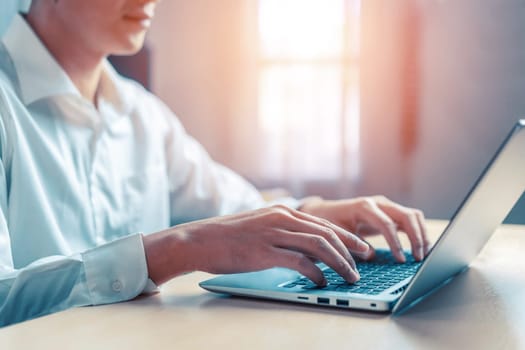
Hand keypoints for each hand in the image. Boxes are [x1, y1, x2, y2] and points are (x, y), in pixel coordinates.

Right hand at [142, 205, 369, 285]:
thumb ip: (282, 232)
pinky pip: (299, 261)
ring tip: (351, 276)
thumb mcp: (260, 226)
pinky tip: (322, 281)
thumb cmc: (228, 237)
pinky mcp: (264, 251)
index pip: (323, 223)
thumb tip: (305, 248)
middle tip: (366, 261)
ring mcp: (273, 233)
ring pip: (319, 245)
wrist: (200, 239)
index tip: (361, 248)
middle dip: (351, 248)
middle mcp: (282, 218)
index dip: (346, 236)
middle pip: (327, 232)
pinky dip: (316, 271)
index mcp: (282, 212)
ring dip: (339, 262)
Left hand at [299, 196, 430, 261]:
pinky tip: (422, 249)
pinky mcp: (391, 212)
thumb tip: (371, 255)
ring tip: (424, 255)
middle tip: (418, 259)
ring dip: (422, 234)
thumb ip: (354, 244)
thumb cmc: (330, 223)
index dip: (395, 243)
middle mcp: (378, 203)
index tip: (401, 261)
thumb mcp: (338, 234)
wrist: (326, 211)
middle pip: (406, 215)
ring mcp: (387, 206)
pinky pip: (411, 219)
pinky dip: (419, 232)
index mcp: (364, 207)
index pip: (386, 223)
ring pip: (413, 216)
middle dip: (416, 238)